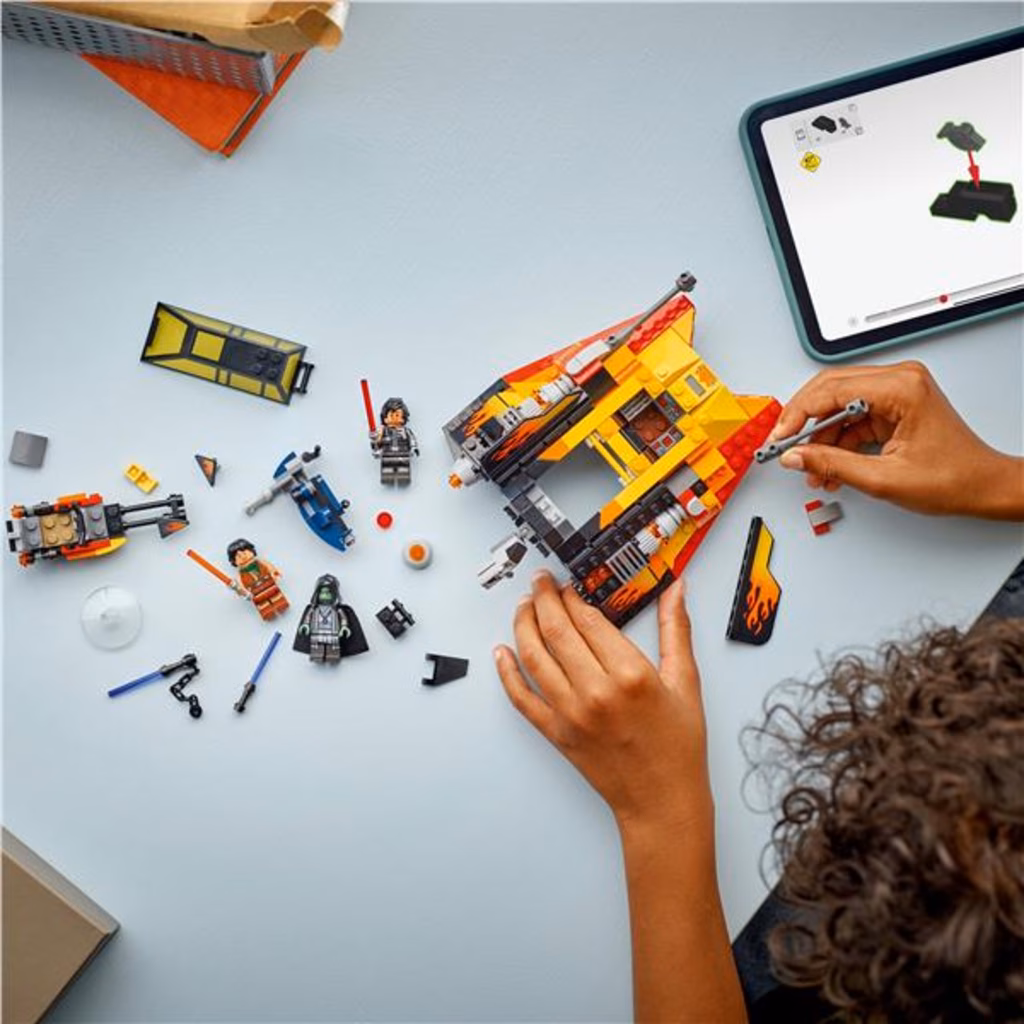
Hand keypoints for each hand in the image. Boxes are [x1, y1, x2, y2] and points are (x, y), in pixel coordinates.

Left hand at [494, 572, 710, 832]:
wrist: (662, 800)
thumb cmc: (677, 746)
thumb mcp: (685, 682)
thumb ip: (675, 630)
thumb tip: (676, 590)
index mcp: (630, 675)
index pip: (588, 620)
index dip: (573, 596)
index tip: (568, 583)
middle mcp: (596, 692)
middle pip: (556, 631)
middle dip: (543, 599)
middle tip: (539, 582)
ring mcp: (571, 713)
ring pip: (534, 657)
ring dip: (523, 625)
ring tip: (523, 607)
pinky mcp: (556, 733)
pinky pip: (522, 698)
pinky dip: (507, 672)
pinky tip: (502, 653)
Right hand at [771, 361, 1023, 518]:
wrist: (982, 486)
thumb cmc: (953, 478)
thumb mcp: (883, 478)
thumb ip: (832, 465)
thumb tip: (797, 456)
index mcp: (902, 388)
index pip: (832, 389)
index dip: (798, 415)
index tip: (779, 437)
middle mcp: (900, 380)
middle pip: (831, 388)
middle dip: (804, 421)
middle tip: (785, 445)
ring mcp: (897, 390)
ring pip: (838, 403)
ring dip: (820, 435)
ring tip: (811, 466)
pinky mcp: (894, 404)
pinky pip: (852, 414)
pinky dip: (837, 439)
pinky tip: (829, 463)